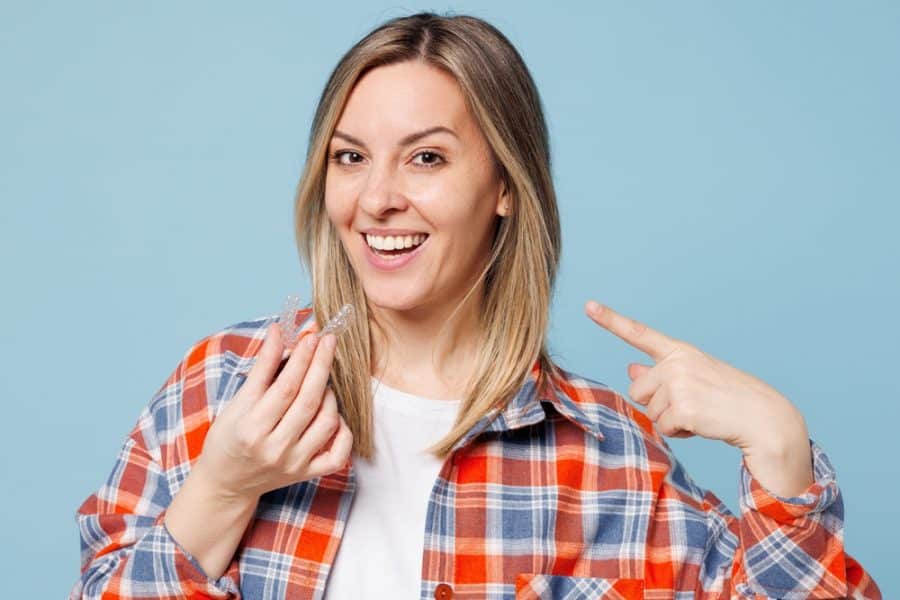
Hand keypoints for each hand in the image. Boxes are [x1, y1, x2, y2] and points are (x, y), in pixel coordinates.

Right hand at [194, 322, 353, 501]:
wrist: (227, 482)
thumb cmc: (230, 437)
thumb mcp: (237, 402)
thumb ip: (262, 368)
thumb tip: (279, 331)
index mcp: (252, 428)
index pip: (286, 387)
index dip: (301, 359)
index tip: (311, 336)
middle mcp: (275, 448)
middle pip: (308, 401)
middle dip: (321, 365)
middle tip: (328, 341)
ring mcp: (294, 463)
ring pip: (326, 422)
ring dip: (330, 395)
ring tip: (322, 380)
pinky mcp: (308, 474)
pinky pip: (339, 454)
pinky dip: (343, 431)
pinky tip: (334, 415)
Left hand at [584, 300, 813, 495]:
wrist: (765, 419)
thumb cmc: (729, 398)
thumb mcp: (694, 378)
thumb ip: (661, 373)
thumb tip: (630, 369)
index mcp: (680, 351)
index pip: (639, 333)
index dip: (611, 320)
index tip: (588, 306)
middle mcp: (677, 363)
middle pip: (638, 391)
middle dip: (658, 404)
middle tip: (692, 404)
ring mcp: (679, 384)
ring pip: (650, 412)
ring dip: (671, 420)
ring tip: (702, 413)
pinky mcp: (683, 408)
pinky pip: (664, 428)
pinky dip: (680, 433)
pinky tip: (703, 424)